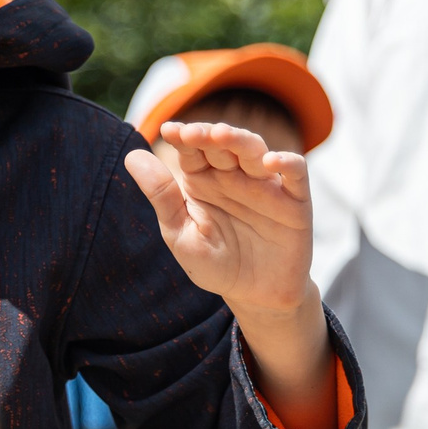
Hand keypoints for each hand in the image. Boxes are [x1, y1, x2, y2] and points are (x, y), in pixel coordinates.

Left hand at [124, 121, 333, 426]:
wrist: (255, 297)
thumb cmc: (214, 264)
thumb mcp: (181, 234)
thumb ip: (161, 196)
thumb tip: (132, 155)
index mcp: (203, 180)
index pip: (192, 149)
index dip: (183, 136)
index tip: (170, 130)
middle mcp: (234, 175)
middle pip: (222, 144)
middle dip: (208, 134)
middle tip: (192, 133)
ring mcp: (265, 185)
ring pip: (255, 150)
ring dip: (240, 140)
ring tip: (223, 135)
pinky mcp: (295, 201)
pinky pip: (295, 173)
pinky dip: (286, 162)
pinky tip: (270, 161)